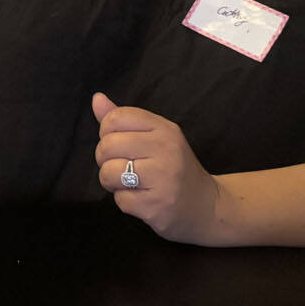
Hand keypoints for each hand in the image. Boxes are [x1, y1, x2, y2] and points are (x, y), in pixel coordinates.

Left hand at [93, 92, 222, 242]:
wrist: (207, 207)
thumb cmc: (173, 167)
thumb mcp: (155, 136)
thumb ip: (123, 119)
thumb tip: (97, 98)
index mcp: (164, 129)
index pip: (115, 118)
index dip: (107, 132)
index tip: (120, 143)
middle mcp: (166, 149)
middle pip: (107, 145)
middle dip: (105, 159)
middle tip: (122, 166)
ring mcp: (163, 179)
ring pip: (108, 173)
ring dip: (112, 182)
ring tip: (130, 183)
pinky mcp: (157, 206)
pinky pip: (120, 199)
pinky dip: (125, 201)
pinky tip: (143, 199)